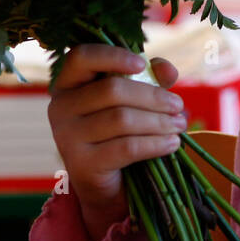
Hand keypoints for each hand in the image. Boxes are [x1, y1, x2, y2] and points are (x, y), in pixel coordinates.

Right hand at [47, 45, 187, 240]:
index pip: (82, 57)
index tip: (142, 64)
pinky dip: (155, 144)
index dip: (113, 56)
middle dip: (153, 97)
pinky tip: (172, 143)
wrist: (105, 184)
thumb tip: (166, 70)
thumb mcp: (134, 100)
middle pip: (111, 90)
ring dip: (159, 122)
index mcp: (68, 83)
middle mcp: (60, 107)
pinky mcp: (82, 164)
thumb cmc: (118, 132)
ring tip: (179, 125)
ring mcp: (67, 137)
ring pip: (121, 119)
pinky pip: (126, 147)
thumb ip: (149, 78)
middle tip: (178, 106)